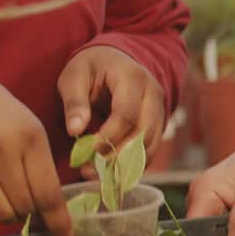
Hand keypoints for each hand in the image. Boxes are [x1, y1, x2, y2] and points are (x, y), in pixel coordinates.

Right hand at [0, 65, 71, 235]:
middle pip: (24, 208)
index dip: (59, 223)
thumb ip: (42, 168)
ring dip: (5, 212)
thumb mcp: (29, 128)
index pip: (48, 194)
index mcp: (29, 137)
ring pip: (0, 214)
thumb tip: (53, 217)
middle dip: (28, 211)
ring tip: (0, 190)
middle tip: (21, 194)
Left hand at [58, 46, 165, 173]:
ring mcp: (160, 111)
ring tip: (98, 174)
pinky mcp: (158, 126)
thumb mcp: (75, 77)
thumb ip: (74, 103)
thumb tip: (74, 131)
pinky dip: (131, 165)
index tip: (89, 150)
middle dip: (119, 156)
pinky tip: (110, 172)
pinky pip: (150, 151)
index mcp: (133, 77)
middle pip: (144, 133)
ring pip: (151, 146)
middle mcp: (153, 94)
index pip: (127, 113)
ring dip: (126, 165)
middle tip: (93, 170)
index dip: (110, 136)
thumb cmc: (91, 68)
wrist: (114, 61)